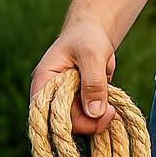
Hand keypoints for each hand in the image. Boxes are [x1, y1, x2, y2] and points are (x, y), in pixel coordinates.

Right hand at [31, 20, 116, 135]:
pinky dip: (99, 115)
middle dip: (89, 121)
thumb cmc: (87, 37)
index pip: (51, 115)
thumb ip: (93, 82)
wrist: (91, 32)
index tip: (98, 114)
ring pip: (77, 124)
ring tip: (112, 105)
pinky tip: (109, 106)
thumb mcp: (92, 55)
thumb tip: (95, 113)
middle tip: (112, 112)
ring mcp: (62, 104)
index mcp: (43, 85)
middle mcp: (49, 99)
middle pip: (65, 124)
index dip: (72, 122)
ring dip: (96, 119)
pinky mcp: (75, 106)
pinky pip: (86, 119)